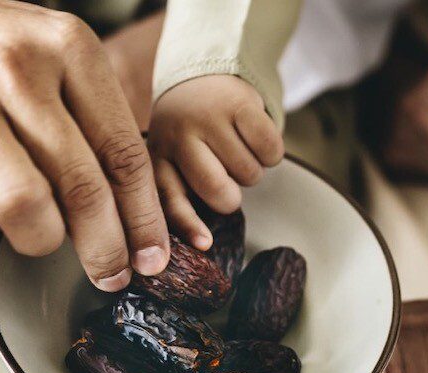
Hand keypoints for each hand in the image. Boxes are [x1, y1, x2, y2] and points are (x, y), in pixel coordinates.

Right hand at [0, 0, 169, 290]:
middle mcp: (17, 68)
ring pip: (24, 209)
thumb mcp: (54, 58)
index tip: (151, 258)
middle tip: (111, 275)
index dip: (144, 219)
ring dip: (39, 241)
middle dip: (105, 250)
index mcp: (68, 47)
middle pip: (81, 189)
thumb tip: (133, 215)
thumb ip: (93, 120)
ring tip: (38, 235)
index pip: (124, 153)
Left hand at [148, 75, 283, 248]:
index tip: (206, 244)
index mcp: (157, 157)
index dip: (188, 225)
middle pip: (219, 192)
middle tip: (226, 178)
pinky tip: (254, 138)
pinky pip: (270, 151)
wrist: (202, 74)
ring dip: (251, 170)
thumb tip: (201, 243)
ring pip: (250, 175)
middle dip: (231, 197)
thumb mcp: (172, 159)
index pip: (171, 199)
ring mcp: (209, 118)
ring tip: (234, 148)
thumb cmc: (189, 132)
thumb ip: (180, 193)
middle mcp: (178, 137)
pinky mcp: (240, 103)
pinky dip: (271, 153)